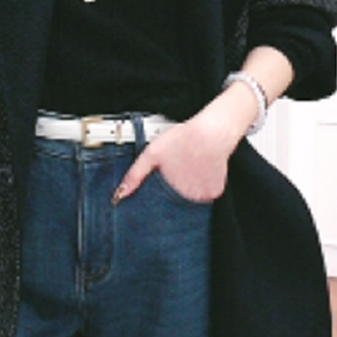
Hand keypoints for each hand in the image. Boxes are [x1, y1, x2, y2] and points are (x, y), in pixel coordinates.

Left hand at [113, 85, 258, 204]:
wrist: (211, 132)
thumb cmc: (183, 139)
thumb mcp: (151, 154)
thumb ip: (135, 174)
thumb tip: (120, 193)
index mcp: (171, 192)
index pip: (161, 203)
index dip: (160, 194)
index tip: (163, 184)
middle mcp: (188, 198)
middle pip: (176, 200)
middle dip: (174, 189)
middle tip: (177, 169)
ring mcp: (204, 196)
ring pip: (191, 197)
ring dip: (188, 187)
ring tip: (188, 168)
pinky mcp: (216, 191)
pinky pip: (206, 192)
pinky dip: (202, 184)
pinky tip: (199, 170)